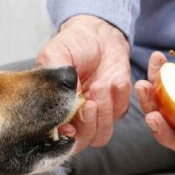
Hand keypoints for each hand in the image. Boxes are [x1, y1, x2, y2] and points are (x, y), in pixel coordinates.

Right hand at [36, 15, 130, 152]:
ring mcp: (97, 114)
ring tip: (101, 85)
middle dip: (87, 124)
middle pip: (82, 141)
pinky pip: (121, 113)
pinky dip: (120, 98)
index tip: (69, 127)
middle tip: (89, 102)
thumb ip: (54, 82)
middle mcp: (75, 118)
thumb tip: (62, 109)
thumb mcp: (54, 56)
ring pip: (102, 134)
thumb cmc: (72, 44)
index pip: (57, 138)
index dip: (64, 139)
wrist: (97, 33)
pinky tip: (116, 80)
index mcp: (56, 110)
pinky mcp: (117, 105)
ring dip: (104, 112)